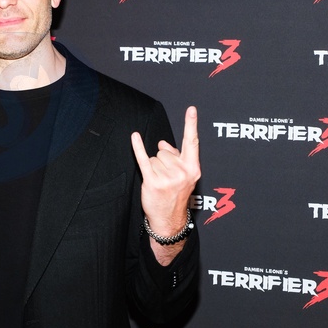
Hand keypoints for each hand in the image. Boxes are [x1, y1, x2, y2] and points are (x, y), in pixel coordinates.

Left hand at [131, 106, 200, 237]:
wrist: (168, 218)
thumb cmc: (175, 195)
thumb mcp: (183, 176)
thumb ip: (176, 157)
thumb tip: (163, 143)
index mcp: (193, 168)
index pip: (192, 142)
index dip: (191, 124)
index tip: (191, 109)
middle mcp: (182, 171)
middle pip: (164, 151)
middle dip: (162, 162)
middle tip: (165, 178)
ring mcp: (168, 177)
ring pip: (154, 158)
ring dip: (153, 168)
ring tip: (159, 182)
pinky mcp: (153, 181)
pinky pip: (143, 159)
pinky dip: (137, 147)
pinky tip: (134, 137)